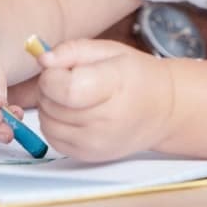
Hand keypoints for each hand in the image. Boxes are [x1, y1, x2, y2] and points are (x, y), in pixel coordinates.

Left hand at [34, 38, 175, 160]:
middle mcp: (106, 122)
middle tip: (69, 79)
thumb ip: (72, 50)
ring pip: (47, 123)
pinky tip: (72, 113)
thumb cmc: (135, 76)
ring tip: (71, 97)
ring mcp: (97, 144)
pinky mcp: (88, 156)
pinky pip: (52, 138)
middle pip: (51, 105)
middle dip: (49, 88)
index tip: (61, 69)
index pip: (65, 89)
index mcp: (114, 88)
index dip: (52, 76)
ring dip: (49, 106)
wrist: (163, 111)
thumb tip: (43, 60)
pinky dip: (54, 123)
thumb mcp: (109, 51)